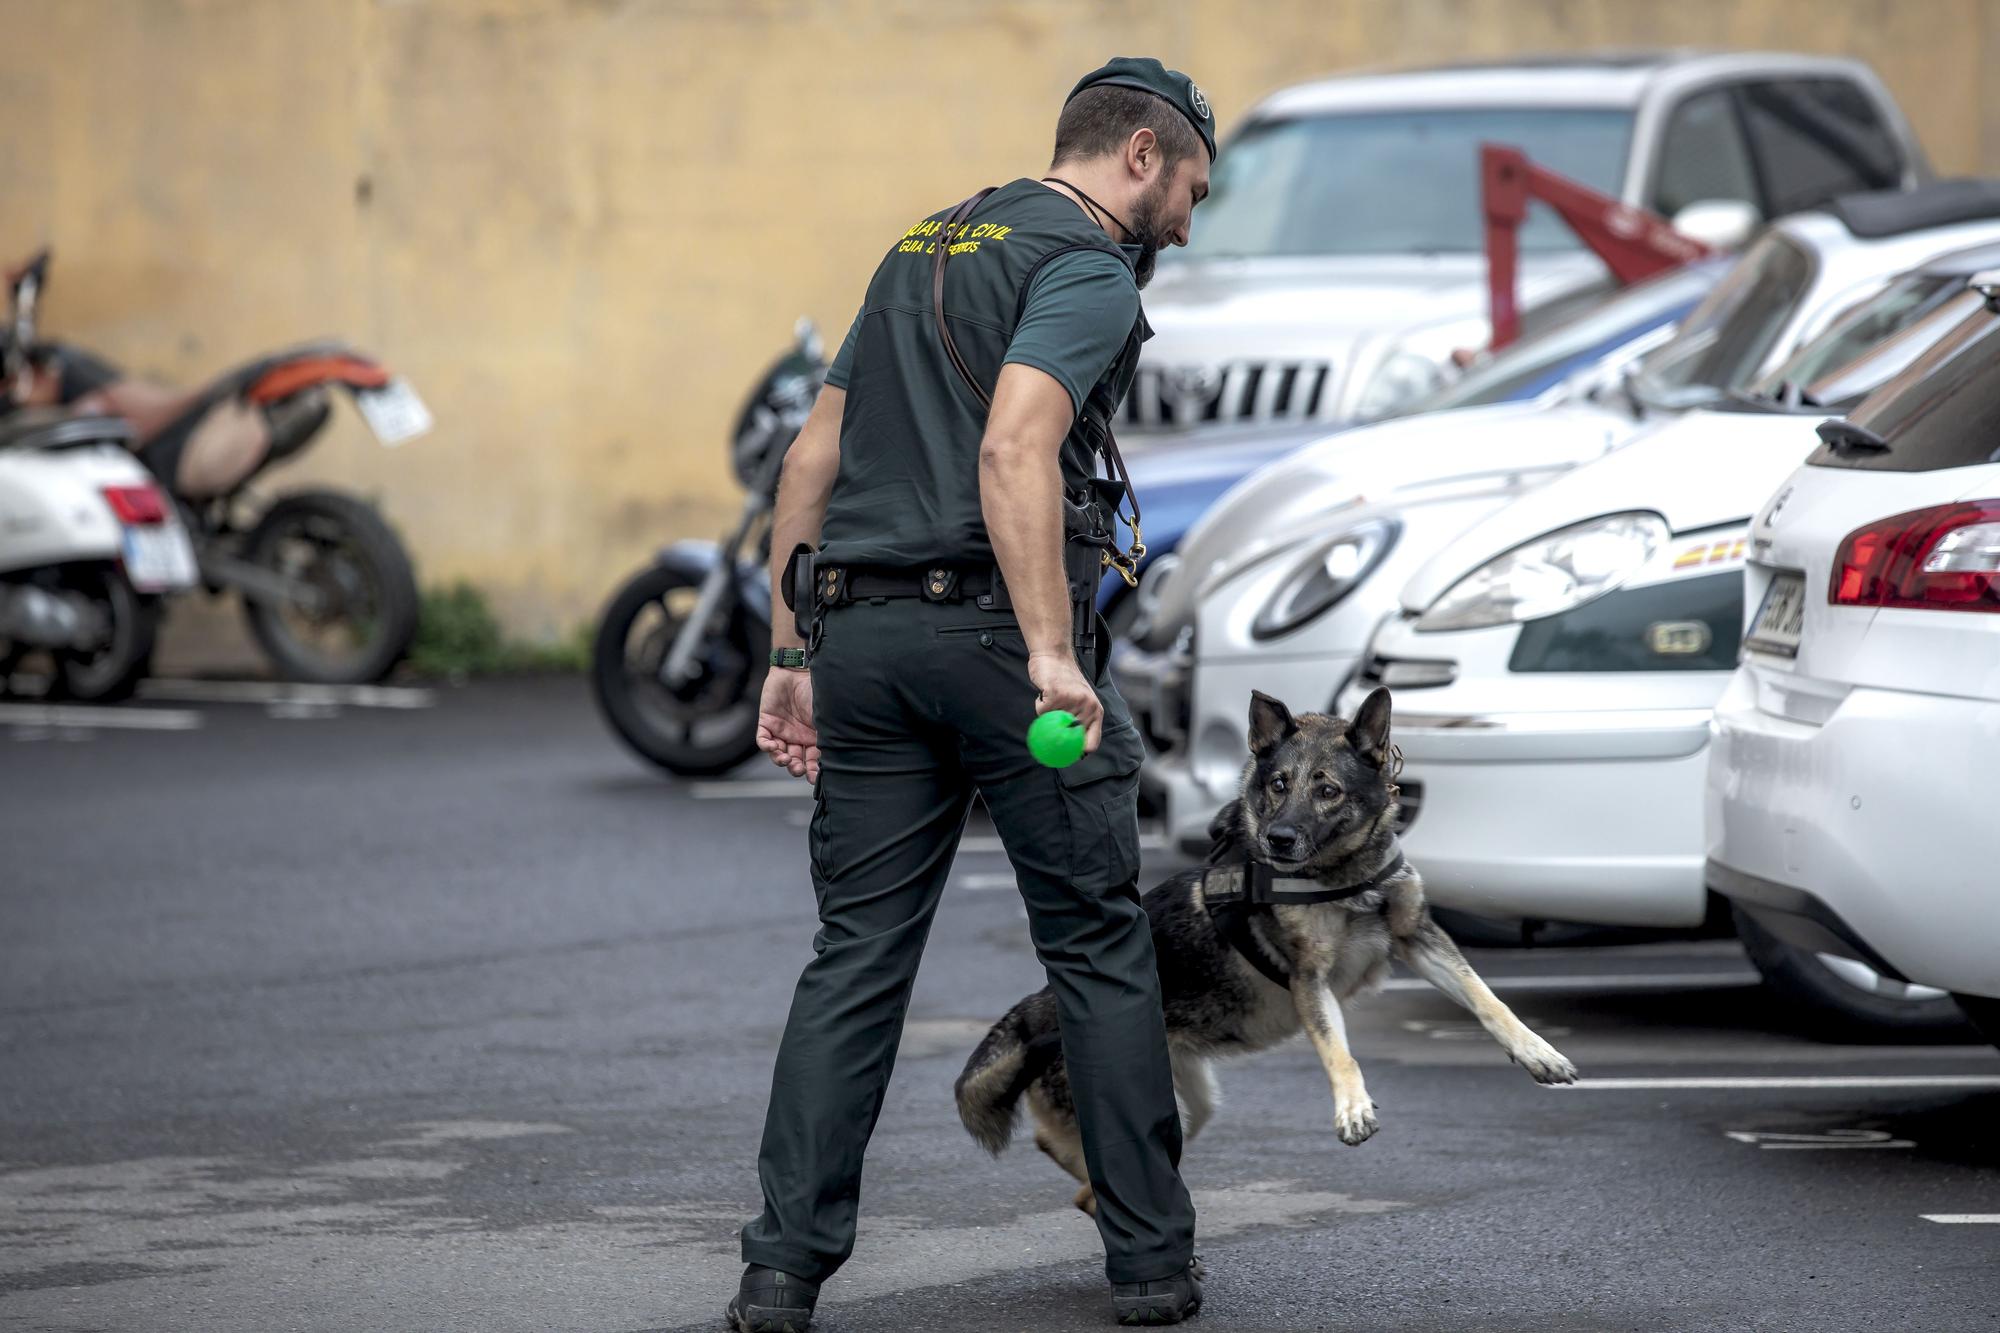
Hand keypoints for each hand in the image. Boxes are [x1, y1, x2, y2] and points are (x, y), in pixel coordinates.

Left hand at [756, 668, 818, 782]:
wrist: (797, 669)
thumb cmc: (815, 690)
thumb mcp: (825, 714)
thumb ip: (828, 733)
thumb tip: (837, 754)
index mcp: (815, 738)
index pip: (814, 761)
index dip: (814, 771)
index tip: (815, 777)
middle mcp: (798, 738)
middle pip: (796, 761)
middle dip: (797, 768)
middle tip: (799, 769)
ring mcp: (782, 732)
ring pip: (779, 754)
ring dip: (781, 760)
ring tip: (785, 759)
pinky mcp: (767, 723)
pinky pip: (764, 740)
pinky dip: (767, 746)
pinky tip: (773, 747)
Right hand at [1028, 649, 1101, 753]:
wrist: (1054, 655)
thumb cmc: (1066, 679)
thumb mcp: (1082, 699)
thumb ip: (1080, 719)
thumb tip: (1073, 749)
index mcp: (1096, 711)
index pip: (1091, 743)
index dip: (1078, 753)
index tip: (1067, 754)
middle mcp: (1087, 707)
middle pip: (1066, 736)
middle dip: (1056, 731)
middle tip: (1052, 720)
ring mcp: (1072, 700)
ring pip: (1050, 723)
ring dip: (1046, 713)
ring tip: (1051, 697)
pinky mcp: (1056, 694)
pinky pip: (1041, 711)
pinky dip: (1039, 704)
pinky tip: (1044, 692)